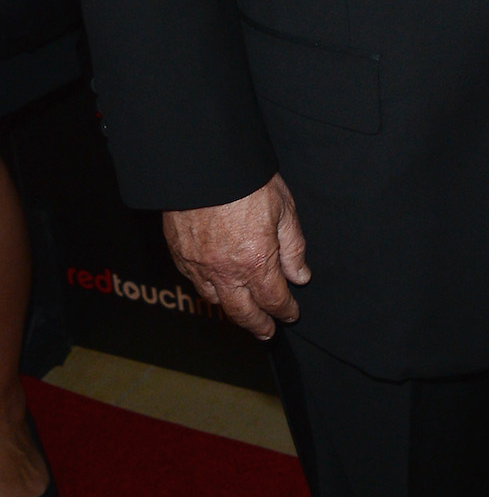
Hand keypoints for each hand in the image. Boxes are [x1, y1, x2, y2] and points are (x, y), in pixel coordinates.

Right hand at [163, 173, 309, 339]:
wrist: (202, 164)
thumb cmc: (246, 181)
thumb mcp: (284, 208)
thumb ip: (293, 246)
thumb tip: (300, 276)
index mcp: (255, 260)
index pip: (273, 298)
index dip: (284, 310)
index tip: (291, 314)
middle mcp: (225, 271)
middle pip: (243, 312)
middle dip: (258, 325)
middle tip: (267, 332)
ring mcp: (199, 266)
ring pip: (216, 301)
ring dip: (232, 311)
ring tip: (243, 313)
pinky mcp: (180, 256)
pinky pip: (196, 284)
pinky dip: (208, 292)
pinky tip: (215, 289)